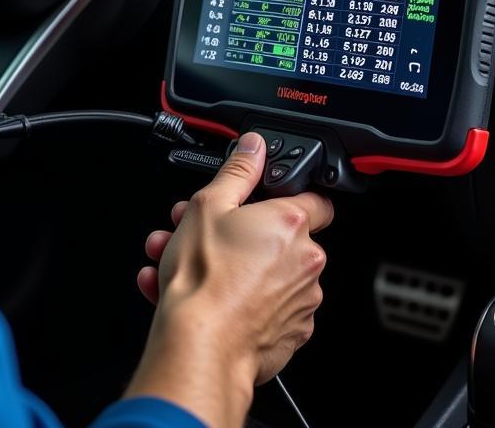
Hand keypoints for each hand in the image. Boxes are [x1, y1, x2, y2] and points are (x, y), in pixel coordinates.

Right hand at [125, 132, 332, 427]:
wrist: (199, 346)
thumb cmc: (204, 279)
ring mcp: (301, 302)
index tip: (263, 201)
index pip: (315, 198)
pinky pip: (264, 309)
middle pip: (276, 238)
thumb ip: (238, 170)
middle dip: (235, 234)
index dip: (286, 195)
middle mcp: (306, 263)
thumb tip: (254, 147)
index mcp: (292, 224)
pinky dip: (236, 301)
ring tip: (180, 267)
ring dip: (228, 267)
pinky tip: (198, 296)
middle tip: (198, 235)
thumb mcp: (208, 204)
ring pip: (264, 274)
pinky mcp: (290, 335)